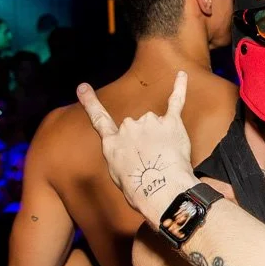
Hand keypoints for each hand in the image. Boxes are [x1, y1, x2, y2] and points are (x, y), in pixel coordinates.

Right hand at [77, 72, 195, 223]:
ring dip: (162, 137)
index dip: (91, 103)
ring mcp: (149, 122)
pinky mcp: (171, 123)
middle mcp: (128, 126)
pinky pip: (175, 101)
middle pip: (136, 126)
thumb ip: (121, 157)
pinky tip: (181, 75)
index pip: (99, 119)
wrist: (159, 189)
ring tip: (165, 158)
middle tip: (152, 162)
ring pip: (155, 122)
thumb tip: (130, 153)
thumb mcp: (117, 176)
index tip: (83, 88)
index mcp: (112, 141)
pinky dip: (179, 87)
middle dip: (145, 141)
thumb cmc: (139, 190)